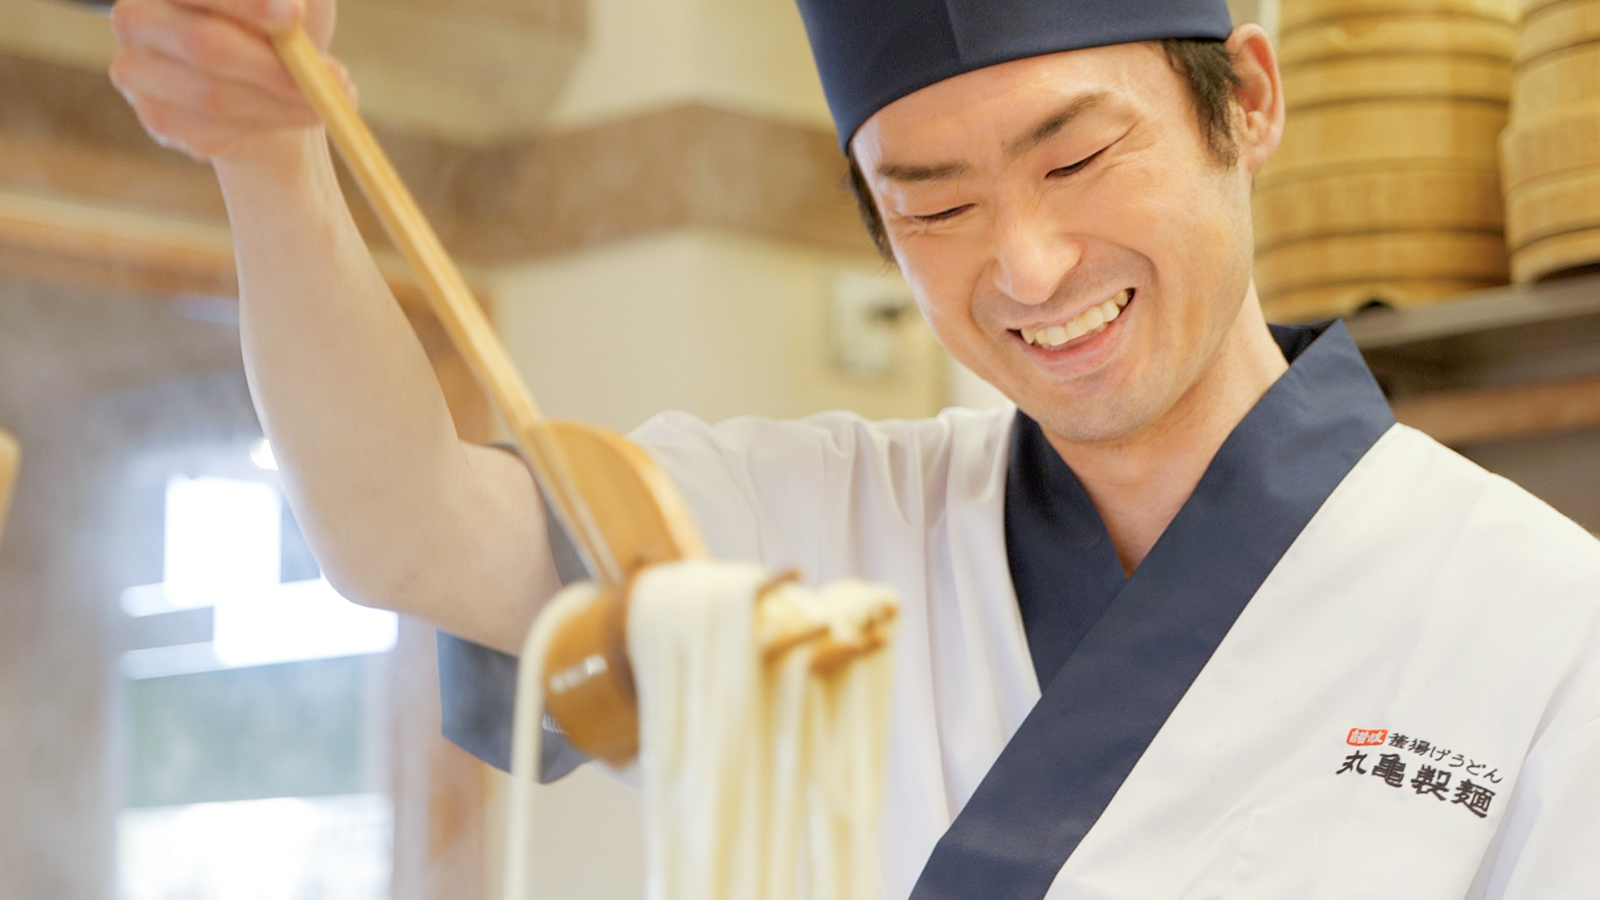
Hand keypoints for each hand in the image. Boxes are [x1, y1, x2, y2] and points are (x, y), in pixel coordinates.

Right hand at [109, 0, 351, 162]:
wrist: (273, 86)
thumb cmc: (283, 29)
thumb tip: (291, 8)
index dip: (246, 3)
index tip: (295, 18)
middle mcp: (136, 18)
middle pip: (204, 45)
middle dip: (274, 67)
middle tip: (334, 78)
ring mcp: (137, 71)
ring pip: (213, 96)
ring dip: (282, 104)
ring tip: (327, 102)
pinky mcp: (156, 117)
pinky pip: (211, 132)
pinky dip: (265, 127)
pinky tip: (292, 116)